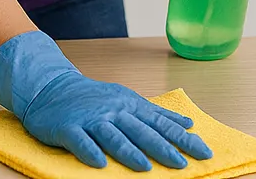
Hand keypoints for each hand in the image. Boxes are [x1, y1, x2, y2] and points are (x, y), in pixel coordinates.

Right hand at [0, 30, 212, 170]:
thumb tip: (188, 125)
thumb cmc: (93, 98)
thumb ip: (156, 114)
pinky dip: (89, 152)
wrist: (51, 87)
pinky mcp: (68, 128)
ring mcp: (90, 118)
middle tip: (181, 164)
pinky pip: (80, 141)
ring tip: (145, 167)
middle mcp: (112, 110)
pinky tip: (99, 164)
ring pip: (112, 136)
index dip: (182, 138)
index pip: (160, 122)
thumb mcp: (127, 100)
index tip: (205, 152)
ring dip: (128, 151)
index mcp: (128, 105)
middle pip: (140, 130)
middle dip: (162, 148)